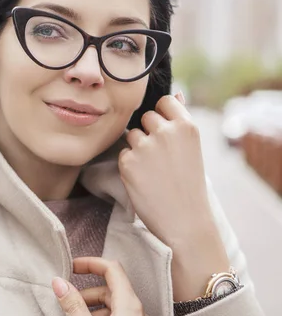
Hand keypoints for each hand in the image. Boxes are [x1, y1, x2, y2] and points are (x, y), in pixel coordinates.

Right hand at [52, 257, 152, 315]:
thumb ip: (73, 307)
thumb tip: (59, 282)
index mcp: (129, 305)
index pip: (112, 269)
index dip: (90, 263)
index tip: (71, 266)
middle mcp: (138, 312)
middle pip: (110, 288)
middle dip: (87, 292)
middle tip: (68, 302)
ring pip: (113, 306)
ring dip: (92, 309)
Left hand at [118, 92, 213, 245]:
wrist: (185, 221)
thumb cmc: (189, 184)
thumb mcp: (192, 148)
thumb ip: (180, 120)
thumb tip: (176, 94)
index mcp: (186, 125)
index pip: (164, 102)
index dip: (162, 117)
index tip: (167, 135)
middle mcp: (165, 131)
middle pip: (145, 118)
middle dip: (149, 134)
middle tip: (161, 160)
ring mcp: (145, 146)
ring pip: (132, 136)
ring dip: (137, 150)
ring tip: (154, 171)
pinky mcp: (128, 162)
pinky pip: (123, 154)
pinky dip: (129, 166)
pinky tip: (144, 180)